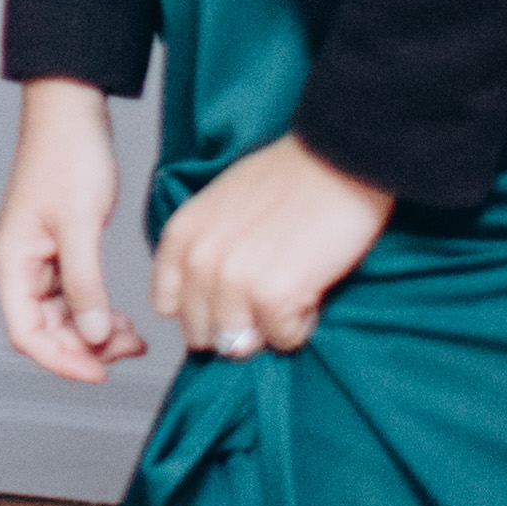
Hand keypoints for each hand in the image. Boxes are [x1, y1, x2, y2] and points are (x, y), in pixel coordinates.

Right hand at [0, 75, 144, 383]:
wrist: (73, 112)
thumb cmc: (68, 158)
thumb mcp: (79, 225)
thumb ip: (84, 284)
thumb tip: (91, 337)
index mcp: (12, 262)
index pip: (27, 334)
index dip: (62, 362)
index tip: (101, 373)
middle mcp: (20, 266)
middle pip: (45, 332)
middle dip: (85, 349)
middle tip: (130, 351)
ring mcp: (40, 259)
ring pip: (62, 318)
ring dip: (94, 334)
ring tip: (133, 337)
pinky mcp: (60, 249)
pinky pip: (74, 297)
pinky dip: (97, 312)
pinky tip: (123, 318)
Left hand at [149, 130, 395, 360]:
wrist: (339, 162)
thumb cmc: (288, 179)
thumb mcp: (221, 204)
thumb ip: (204, 249)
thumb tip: (207, 302)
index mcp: (182, 235)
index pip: (167, 305)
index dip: (202, 310)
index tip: (228, 300)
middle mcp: (199, 260)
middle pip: (201, 332)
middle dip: (234, 325)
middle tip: (267, 297)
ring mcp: (233, 280)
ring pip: (238, 343)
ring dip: (269, 327)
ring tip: (291, 290)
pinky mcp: (273, 297)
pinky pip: (283, 340)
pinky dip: (301, 325)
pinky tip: (311, 290)